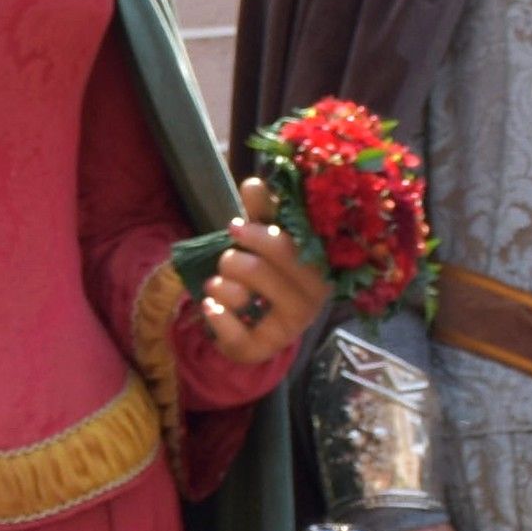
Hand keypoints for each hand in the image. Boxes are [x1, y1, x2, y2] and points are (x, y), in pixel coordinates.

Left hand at [187, 176, 334, 374]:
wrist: (256, 328)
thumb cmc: (266, 275)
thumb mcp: (265, 241)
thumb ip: (261, 214)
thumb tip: (254, 182)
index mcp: (320, 265)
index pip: (293, 245)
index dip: (262, 234)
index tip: (234, 226)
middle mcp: (314, 297)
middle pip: (265, 266)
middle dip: (236, 257)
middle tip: (227, 257)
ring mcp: (293, 326)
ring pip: (247, 292)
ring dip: (222, 282)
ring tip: (218, 282)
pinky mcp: (266, 348)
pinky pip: (236, 330)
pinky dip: (217, 315)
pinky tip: (210, 306)